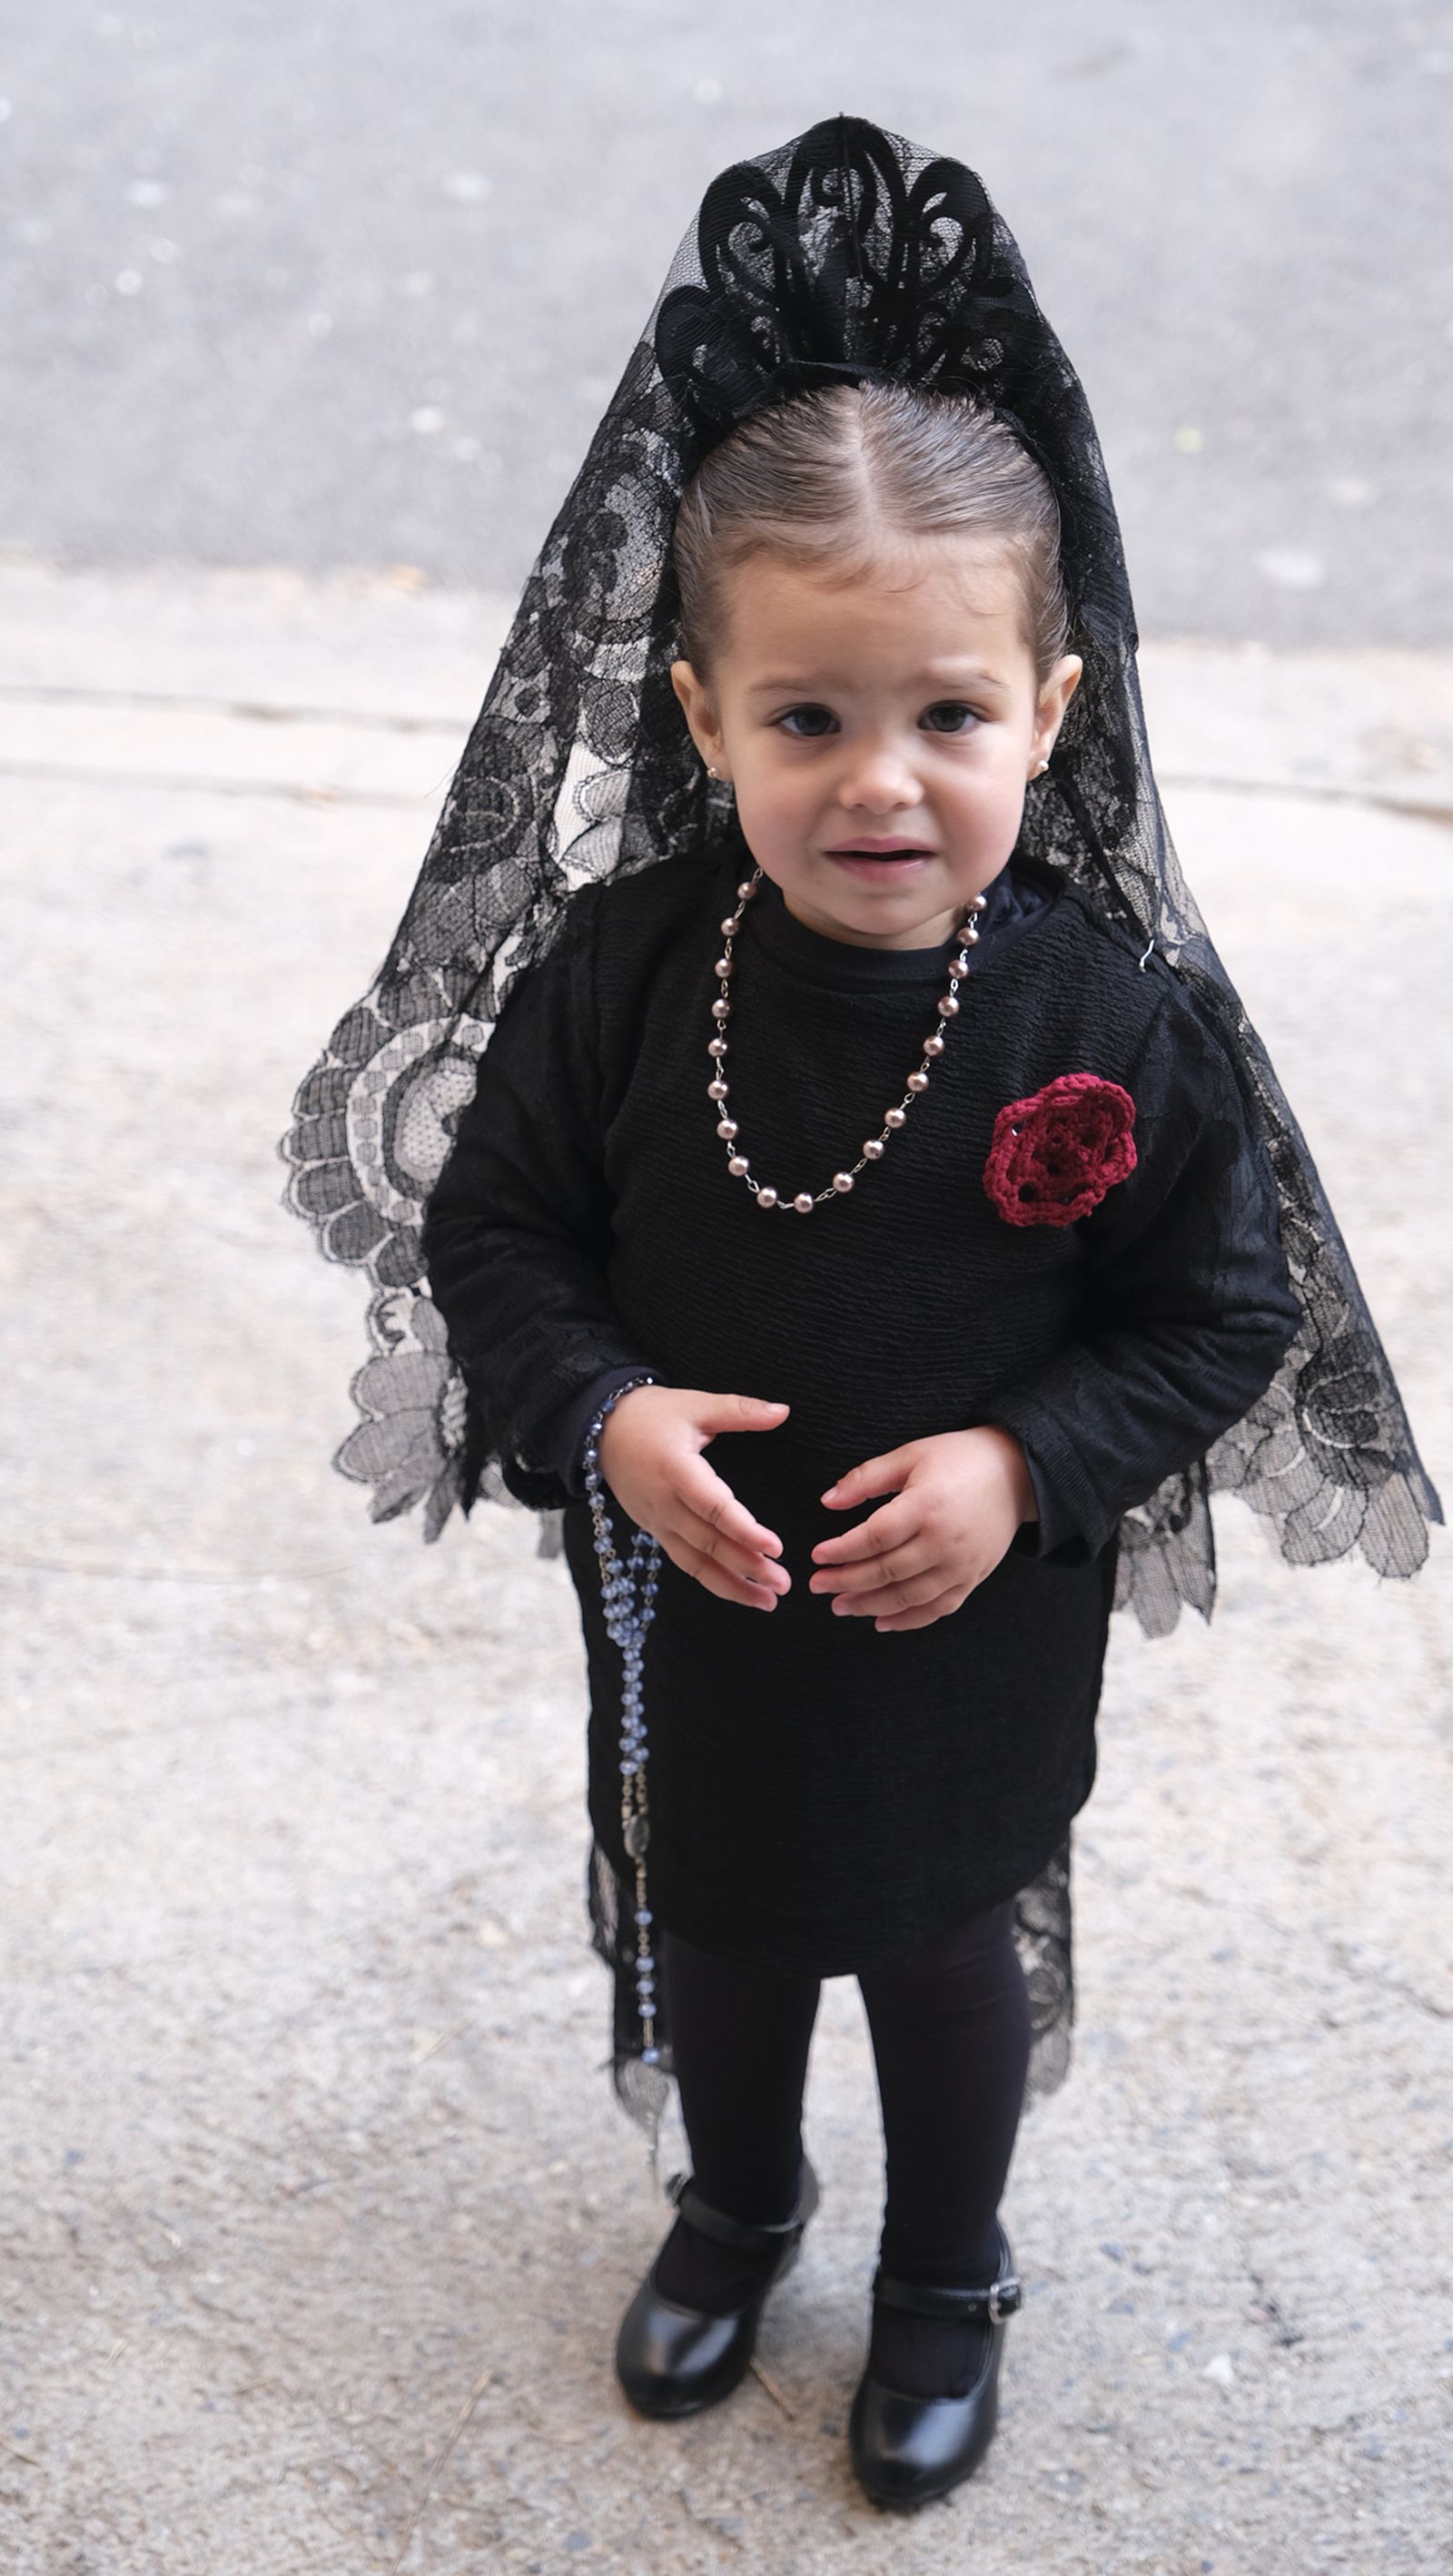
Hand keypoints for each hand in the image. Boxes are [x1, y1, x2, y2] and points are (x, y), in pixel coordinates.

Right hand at [597, 1385, 791, 1610]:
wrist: (599, 1429)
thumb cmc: (650, 1414)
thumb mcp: (695, 1404)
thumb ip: (740, 1410)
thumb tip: (783, 1411)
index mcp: (676, 1471)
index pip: (714, 1508)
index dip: (745, 1531)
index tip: (776, 1547)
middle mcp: (664, 1503)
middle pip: (708, 1544)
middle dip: (747, 1568)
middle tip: (784, 1585)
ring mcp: (656, 1521)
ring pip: (695, 1562)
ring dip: (731, 1586)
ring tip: (767, 1602)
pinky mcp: (653, 1530)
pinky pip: (684, 1561)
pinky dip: (711, 1579)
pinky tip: (737, 1590)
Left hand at [809, 1426, 1036, 1633]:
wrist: (1017, 1473)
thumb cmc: (959, 1458)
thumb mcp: (910, 1455)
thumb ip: (867, 1478)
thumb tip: (828, 1501)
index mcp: (926, 1506)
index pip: (875, 1537)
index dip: (842, 1550)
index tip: (817, 1556)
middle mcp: (945, 1541)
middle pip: (887, 1571)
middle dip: (847, 1582)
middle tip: (818, 1585)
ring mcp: (961, 1565)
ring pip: (909, 1597)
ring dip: (870, 1606)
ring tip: (840, 1606)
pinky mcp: (973, 1578)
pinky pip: (938, 1608)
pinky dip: (908, 1620)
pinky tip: (881, 1622)